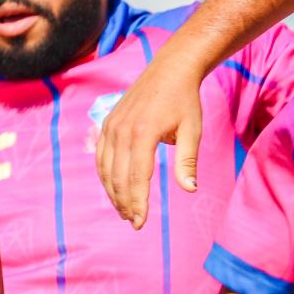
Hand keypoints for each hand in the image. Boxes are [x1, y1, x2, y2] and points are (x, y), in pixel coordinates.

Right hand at [95, 60, 205, 225]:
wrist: (169, 70)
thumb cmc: (185, 100)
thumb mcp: (192, 130)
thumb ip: (188, 161)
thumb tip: (190, 189)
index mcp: (143, 133)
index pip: (137, 178)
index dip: (138, 203)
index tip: (141, 223)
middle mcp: (121, 130)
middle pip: (118, 177)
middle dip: (125, 203)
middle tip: (134, 222)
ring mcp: (111, 126)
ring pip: (105, 169)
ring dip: (113, 193)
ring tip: (124, 210)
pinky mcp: (107, 123)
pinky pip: (100, 156)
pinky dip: (104, 175)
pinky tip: (113, 188)